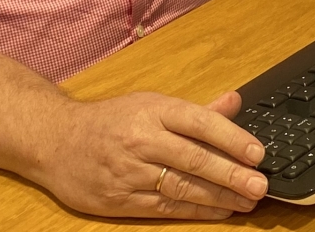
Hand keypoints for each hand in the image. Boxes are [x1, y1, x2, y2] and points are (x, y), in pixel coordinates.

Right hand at [32, 90, 267, 219]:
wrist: (54, 141)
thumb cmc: (111, 120)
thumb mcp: (150, 104)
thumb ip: (195, 110)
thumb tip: (235, 101)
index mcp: (152, 110)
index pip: (198, 122)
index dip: (231, 137)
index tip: (257, 153)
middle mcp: (141, 140)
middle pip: (192, 159)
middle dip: (231, 174)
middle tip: (260, 185)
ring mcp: (128, 172)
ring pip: (181, 187)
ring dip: (218, 197)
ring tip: (247, 201)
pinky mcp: (118, 200)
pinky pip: (163, 208)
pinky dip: (195, 211)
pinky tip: (219, 212)